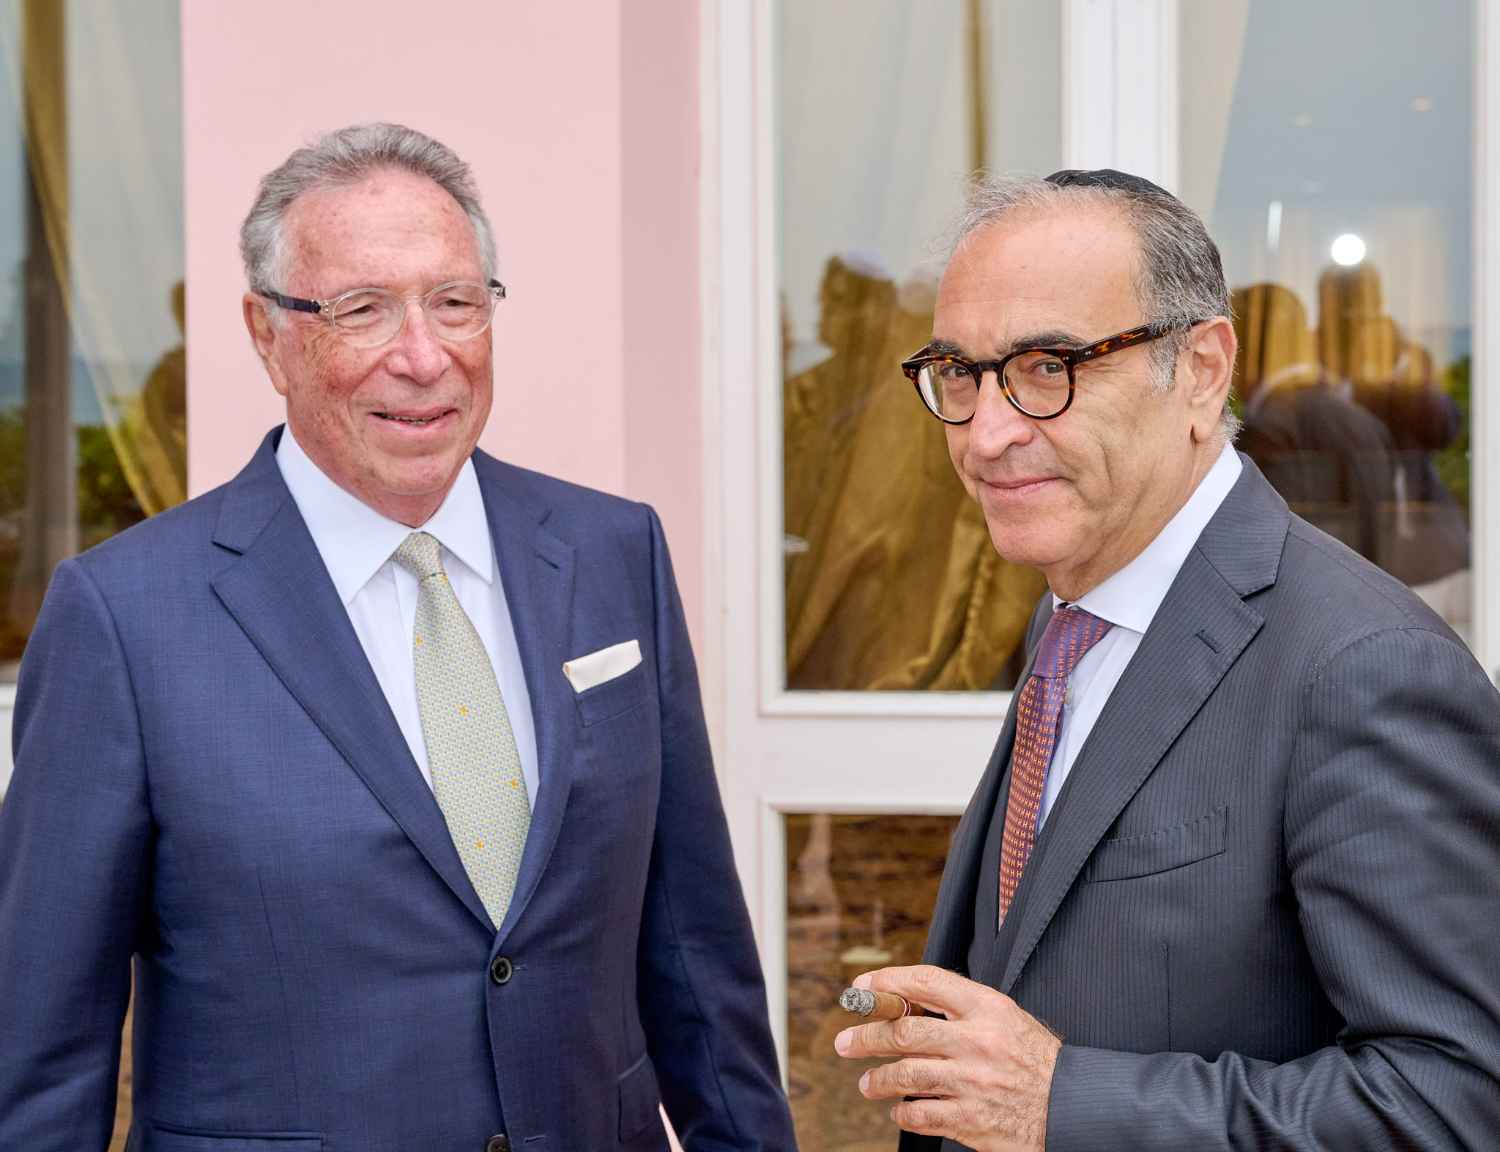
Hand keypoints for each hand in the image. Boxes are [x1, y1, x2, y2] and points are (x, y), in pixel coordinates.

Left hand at [833, 965, 1060, 1151]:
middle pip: (904, 1032)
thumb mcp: (1006, 1018)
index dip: (887, 981)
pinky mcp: (972, 1120)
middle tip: (845, 1041)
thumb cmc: (1035, 1059)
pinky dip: (903, 1114)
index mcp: (987, 1008)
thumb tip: (905, 1002)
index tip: (863, 986)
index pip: (926, 982)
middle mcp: (977, 1042)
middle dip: (866, 1036)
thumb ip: (961, 1008)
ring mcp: (973, 1083)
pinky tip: (899, 1111)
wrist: (1072, 1106)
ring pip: (905, 1076)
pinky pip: (922, 1115)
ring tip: (867, 1083)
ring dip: (878, 1080)